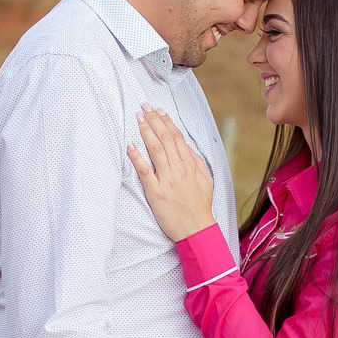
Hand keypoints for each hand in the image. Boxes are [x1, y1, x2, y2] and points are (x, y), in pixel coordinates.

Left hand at [127, 107, 215, 242]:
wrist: (197, 229)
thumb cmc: (200, 206)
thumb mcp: (206, 181)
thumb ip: (197, 162)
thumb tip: (187, 147)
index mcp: (190, 166)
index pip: (177, 138)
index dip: (167, 122)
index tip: (158, 110)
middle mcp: (179, 170)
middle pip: (165, 139)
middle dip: (154, 120)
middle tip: (144, 107)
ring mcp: (167, 180)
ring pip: (156, 150)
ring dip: (146, 132)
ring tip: (138, 119)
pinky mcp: (156, 193)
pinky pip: (145, 172)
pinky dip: (137, 157)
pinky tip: (131, 146)